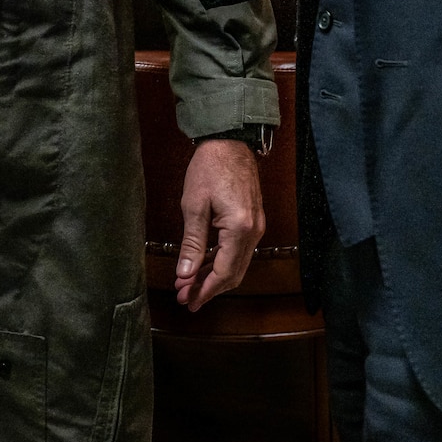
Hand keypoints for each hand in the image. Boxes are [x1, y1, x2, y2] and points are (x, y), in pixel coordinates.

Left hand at [174, 137, 264, 310]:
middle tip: (186, 298)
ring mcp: (256, 226)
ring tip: (191, 284)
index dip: (205, 290)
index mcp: (240, 228)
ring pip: (238, 264)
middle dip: (209, 288)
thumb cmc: (211, 167)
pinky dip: (223, 262)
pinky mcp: (253, 221)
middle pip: (234, 274)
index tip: (188, 300)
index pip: (224, 273)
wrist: (230, 141)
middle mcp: (254, 231)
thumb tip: (185, 274)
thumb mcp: (194, 205)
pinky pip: (240, 251)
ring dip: (215, 277)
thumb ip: (192, 244)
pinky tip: (205, 265)